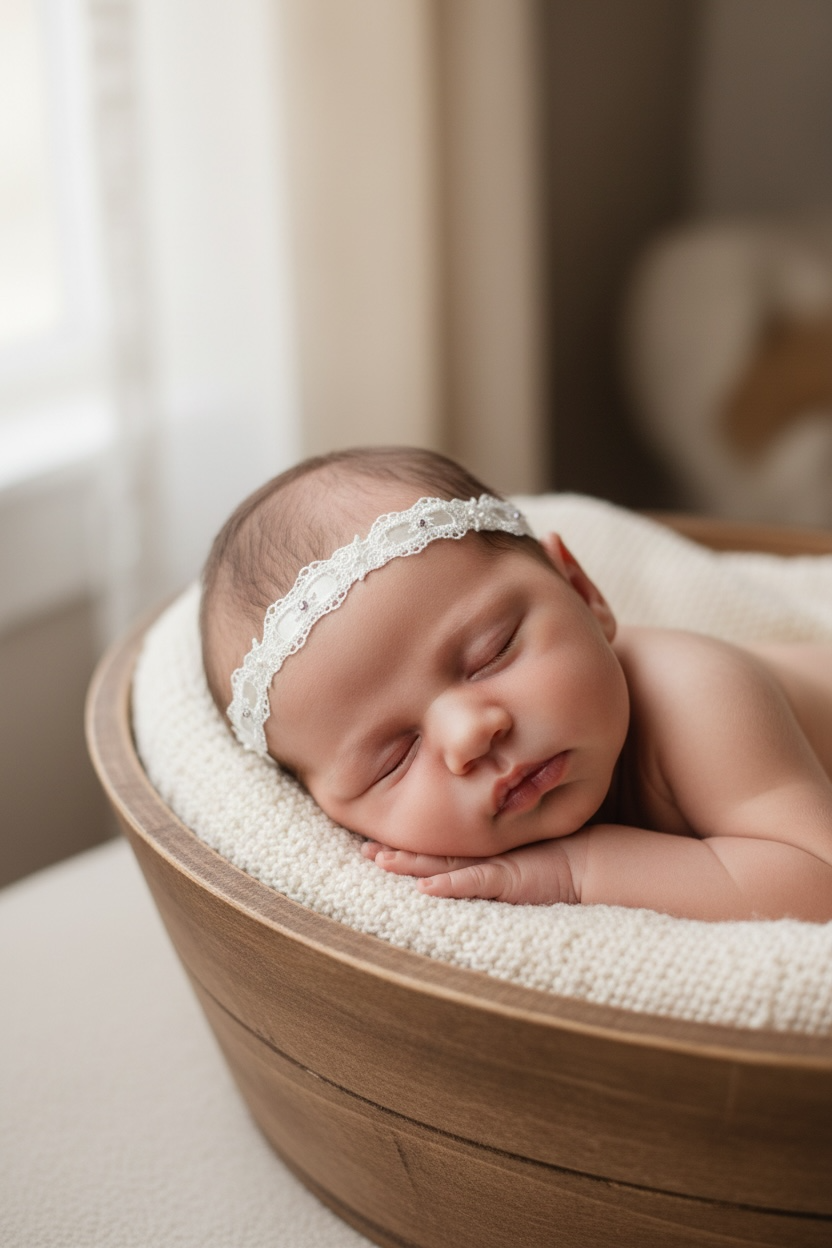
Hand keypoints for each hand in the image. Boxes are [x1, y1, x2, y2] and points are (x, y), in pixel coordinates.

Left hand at [361, 838, 577, 904]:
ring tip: (379, 861)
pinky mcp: (508, 878)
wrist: (591, 863)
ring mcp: (494, 865)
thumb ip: (491, 863)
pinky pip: (473, 882)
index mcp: (480, 852)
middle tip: (363, 850)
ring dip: (410, 864)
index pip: (435, 849)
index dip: (406, 846)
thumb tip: (458, 869)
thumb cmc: (556, 860)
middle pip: (430, 853)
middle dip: (396, 852)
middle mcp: (481, 855)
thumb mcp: (516, 861)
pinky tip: (426, 888)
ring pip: (442, 864)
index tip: (375, 844)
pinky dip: (449, 885)